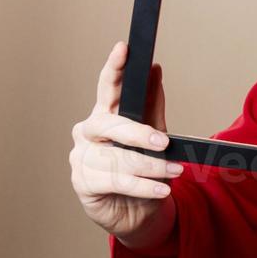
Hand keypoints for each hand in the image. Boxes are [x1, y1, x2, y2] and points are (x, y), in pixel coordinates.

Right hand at [69, 41, 183, 246]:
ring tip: (174, 172)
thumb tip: (156, 70)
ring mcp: (82, 158)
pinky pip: (116, 182)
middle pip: (109, 124)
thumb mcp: (155, 133)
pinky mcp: (83, 183)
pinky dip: (143, 187)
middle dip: (138, 133)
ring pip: (117, 158)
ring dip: (151, 167)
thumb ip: (153, 105)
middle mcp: (89, 133)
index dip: (115, 68)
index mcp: (106, 114)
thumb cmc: (146, 167)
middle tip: (163, 142)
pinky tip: (160, 190)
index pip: (108, 87)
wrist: (142, 209)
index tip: (124, 48)